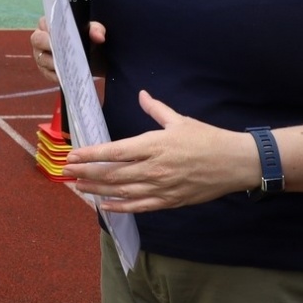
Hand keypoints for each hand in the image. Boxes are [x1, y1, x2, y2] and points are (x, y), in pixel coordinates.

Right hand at [30, 16, 105, 86]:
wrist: (95, 58)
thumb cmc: (89, 39)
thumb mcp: (95, 31)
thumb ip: (97, 30)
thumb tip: (99, 37)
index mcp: (49, 23)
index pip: (44, 23)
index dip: (50, 29)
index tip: (61, 36)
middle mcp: (40, 37)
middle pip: (37, 40)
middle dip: (49, 46)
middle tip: (62, 51)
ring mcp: (41, 55)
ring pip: (42, 58)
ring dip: (54, 62)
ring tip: (68, 65)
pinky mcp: (45, 70)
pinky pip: (47, 73)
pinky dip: (57, 75)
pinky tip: (67, 75)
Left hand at [63, 91, 256, 211]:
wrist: (235, 163)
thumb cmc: (208, 139)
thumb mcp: (180, 120)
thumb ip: (156, 110)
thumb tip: (142, 95)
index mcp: (153, 145)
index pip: (114, 151)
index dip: (90, 155)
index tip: (72, 155)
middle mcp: (153, 168)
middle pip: (111, 174)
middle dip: (86, 173)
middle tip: (66, 172)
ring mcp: (160, 187)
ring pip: (121, 191)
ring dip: (97, 190)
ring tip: (78, 186)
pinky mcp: (169, 201)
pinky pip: (139, 207)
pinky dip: (120, 207)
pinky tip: (104, 206)